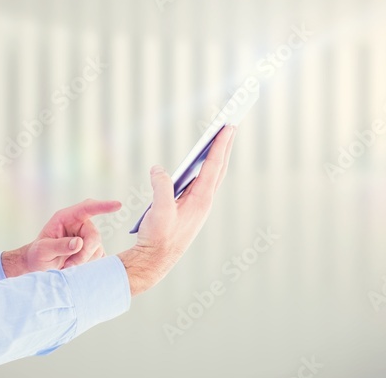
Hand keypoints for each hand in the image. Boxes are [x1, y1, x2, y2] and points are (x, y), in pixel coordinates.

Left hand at [2, 198, 122, 277]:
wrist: (38, 265)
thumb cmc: (37, 254)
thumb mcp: (42, 250)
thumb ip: (59, 245)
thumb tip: (79, 243)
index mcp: (67, 217)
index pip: (87, 208)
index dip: (103, 206)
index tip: (117, 205)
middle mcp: (79, 225)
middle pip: (94, 236)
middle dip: (84, 253)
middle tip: (69, 265)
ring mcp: (87, 237)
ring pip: (97, 249)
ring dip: (83, 261)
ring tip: (67, 266)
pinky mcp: (92, 250)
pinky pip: (99, 258)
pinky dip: (88, 265)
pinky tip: (76, 267)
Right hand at [117, 125, 235, 295]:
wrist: (155, 261)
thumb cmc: (158, 238)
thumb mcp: (158, 211)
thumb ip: (160, 187)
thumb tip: (158, 169)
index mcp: (200, 200)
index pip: (214, 166)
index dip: (221, 144)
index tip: (229, 126)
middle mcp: (203, 201)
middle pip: (218, 168)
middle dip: (224, 146)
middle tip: (231, 125)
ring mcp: (198, 205)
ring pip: (211, 175)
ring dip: (216, 156)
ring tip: (219, 138)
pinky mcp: (189, 208)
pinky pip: (201, 182)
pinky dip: (204, 167)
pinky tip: (199, 162)